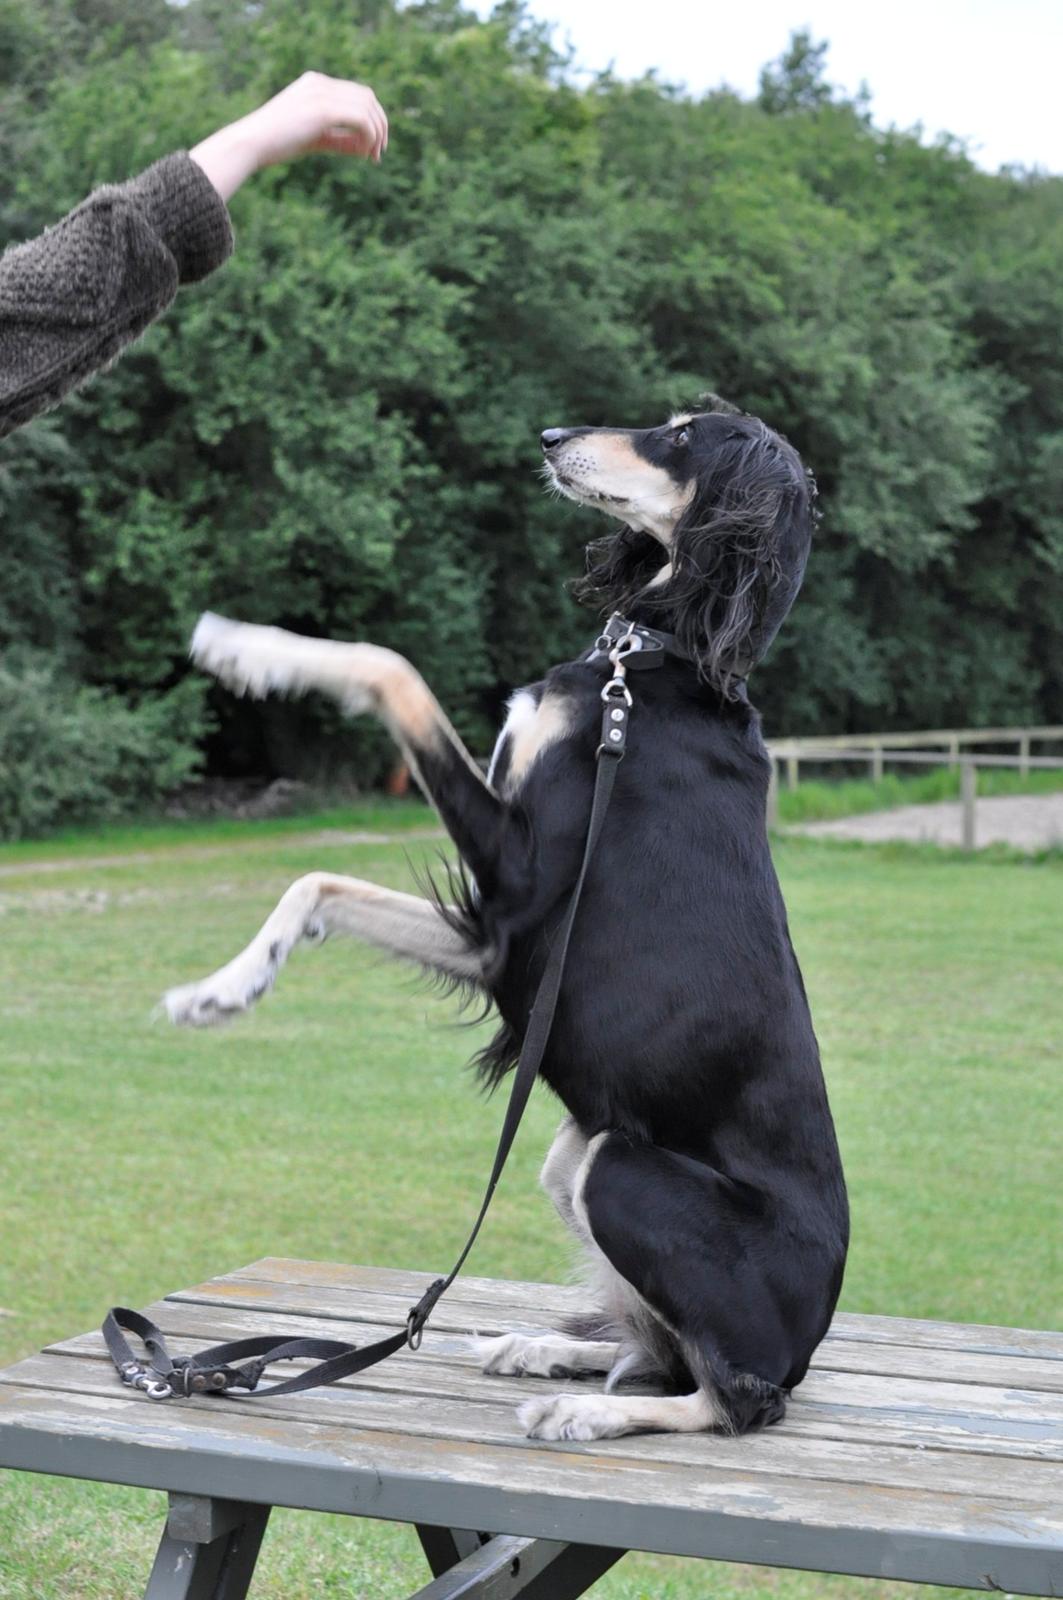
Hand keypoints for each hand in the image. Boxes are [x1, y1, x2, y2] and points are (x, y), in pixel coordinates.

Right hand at [190, 73, 388, 200]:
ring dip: (377, 132)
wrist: (251, 144)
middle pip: (367, 96)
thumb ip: (340, 140)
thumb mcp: (314, 140)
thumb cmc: (277, 145)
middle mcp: (320, 83)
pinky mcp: (322, 109)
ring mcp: (320, 93)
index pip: (357, 94)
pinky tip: (365, 153)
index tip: (373, 147)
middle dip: (380, 125)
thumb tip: (367, 149)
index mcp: (315, 84)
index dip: (372, 119)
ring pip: (367, 106)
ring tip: (373, 156)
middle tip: (379, 153)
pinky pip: (360, 118)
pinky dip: (369, 136)